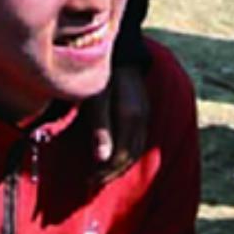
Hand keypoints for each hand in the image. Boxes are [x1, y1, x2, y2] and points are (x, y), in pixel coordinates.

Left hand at [83, 64, 148, 182]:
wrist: (120, 50)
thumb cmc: (103, 72)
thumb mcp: (97, 98)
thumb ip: (100, 128)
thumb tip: (101, 159)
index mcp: (131, 118)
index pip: (121, 156)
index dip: (105, 172)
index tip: (88, 182)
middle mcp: (142, 119)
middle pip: (130, 157)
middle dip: (111, 173)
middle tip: (92, 184)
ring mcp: (145, 115)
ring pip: (135, 151)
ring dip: (119, 166)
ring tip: (101, 176)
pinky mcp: (143, 112)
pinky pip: (137, 142)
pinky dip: (125, 155)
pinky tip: (113, 157)